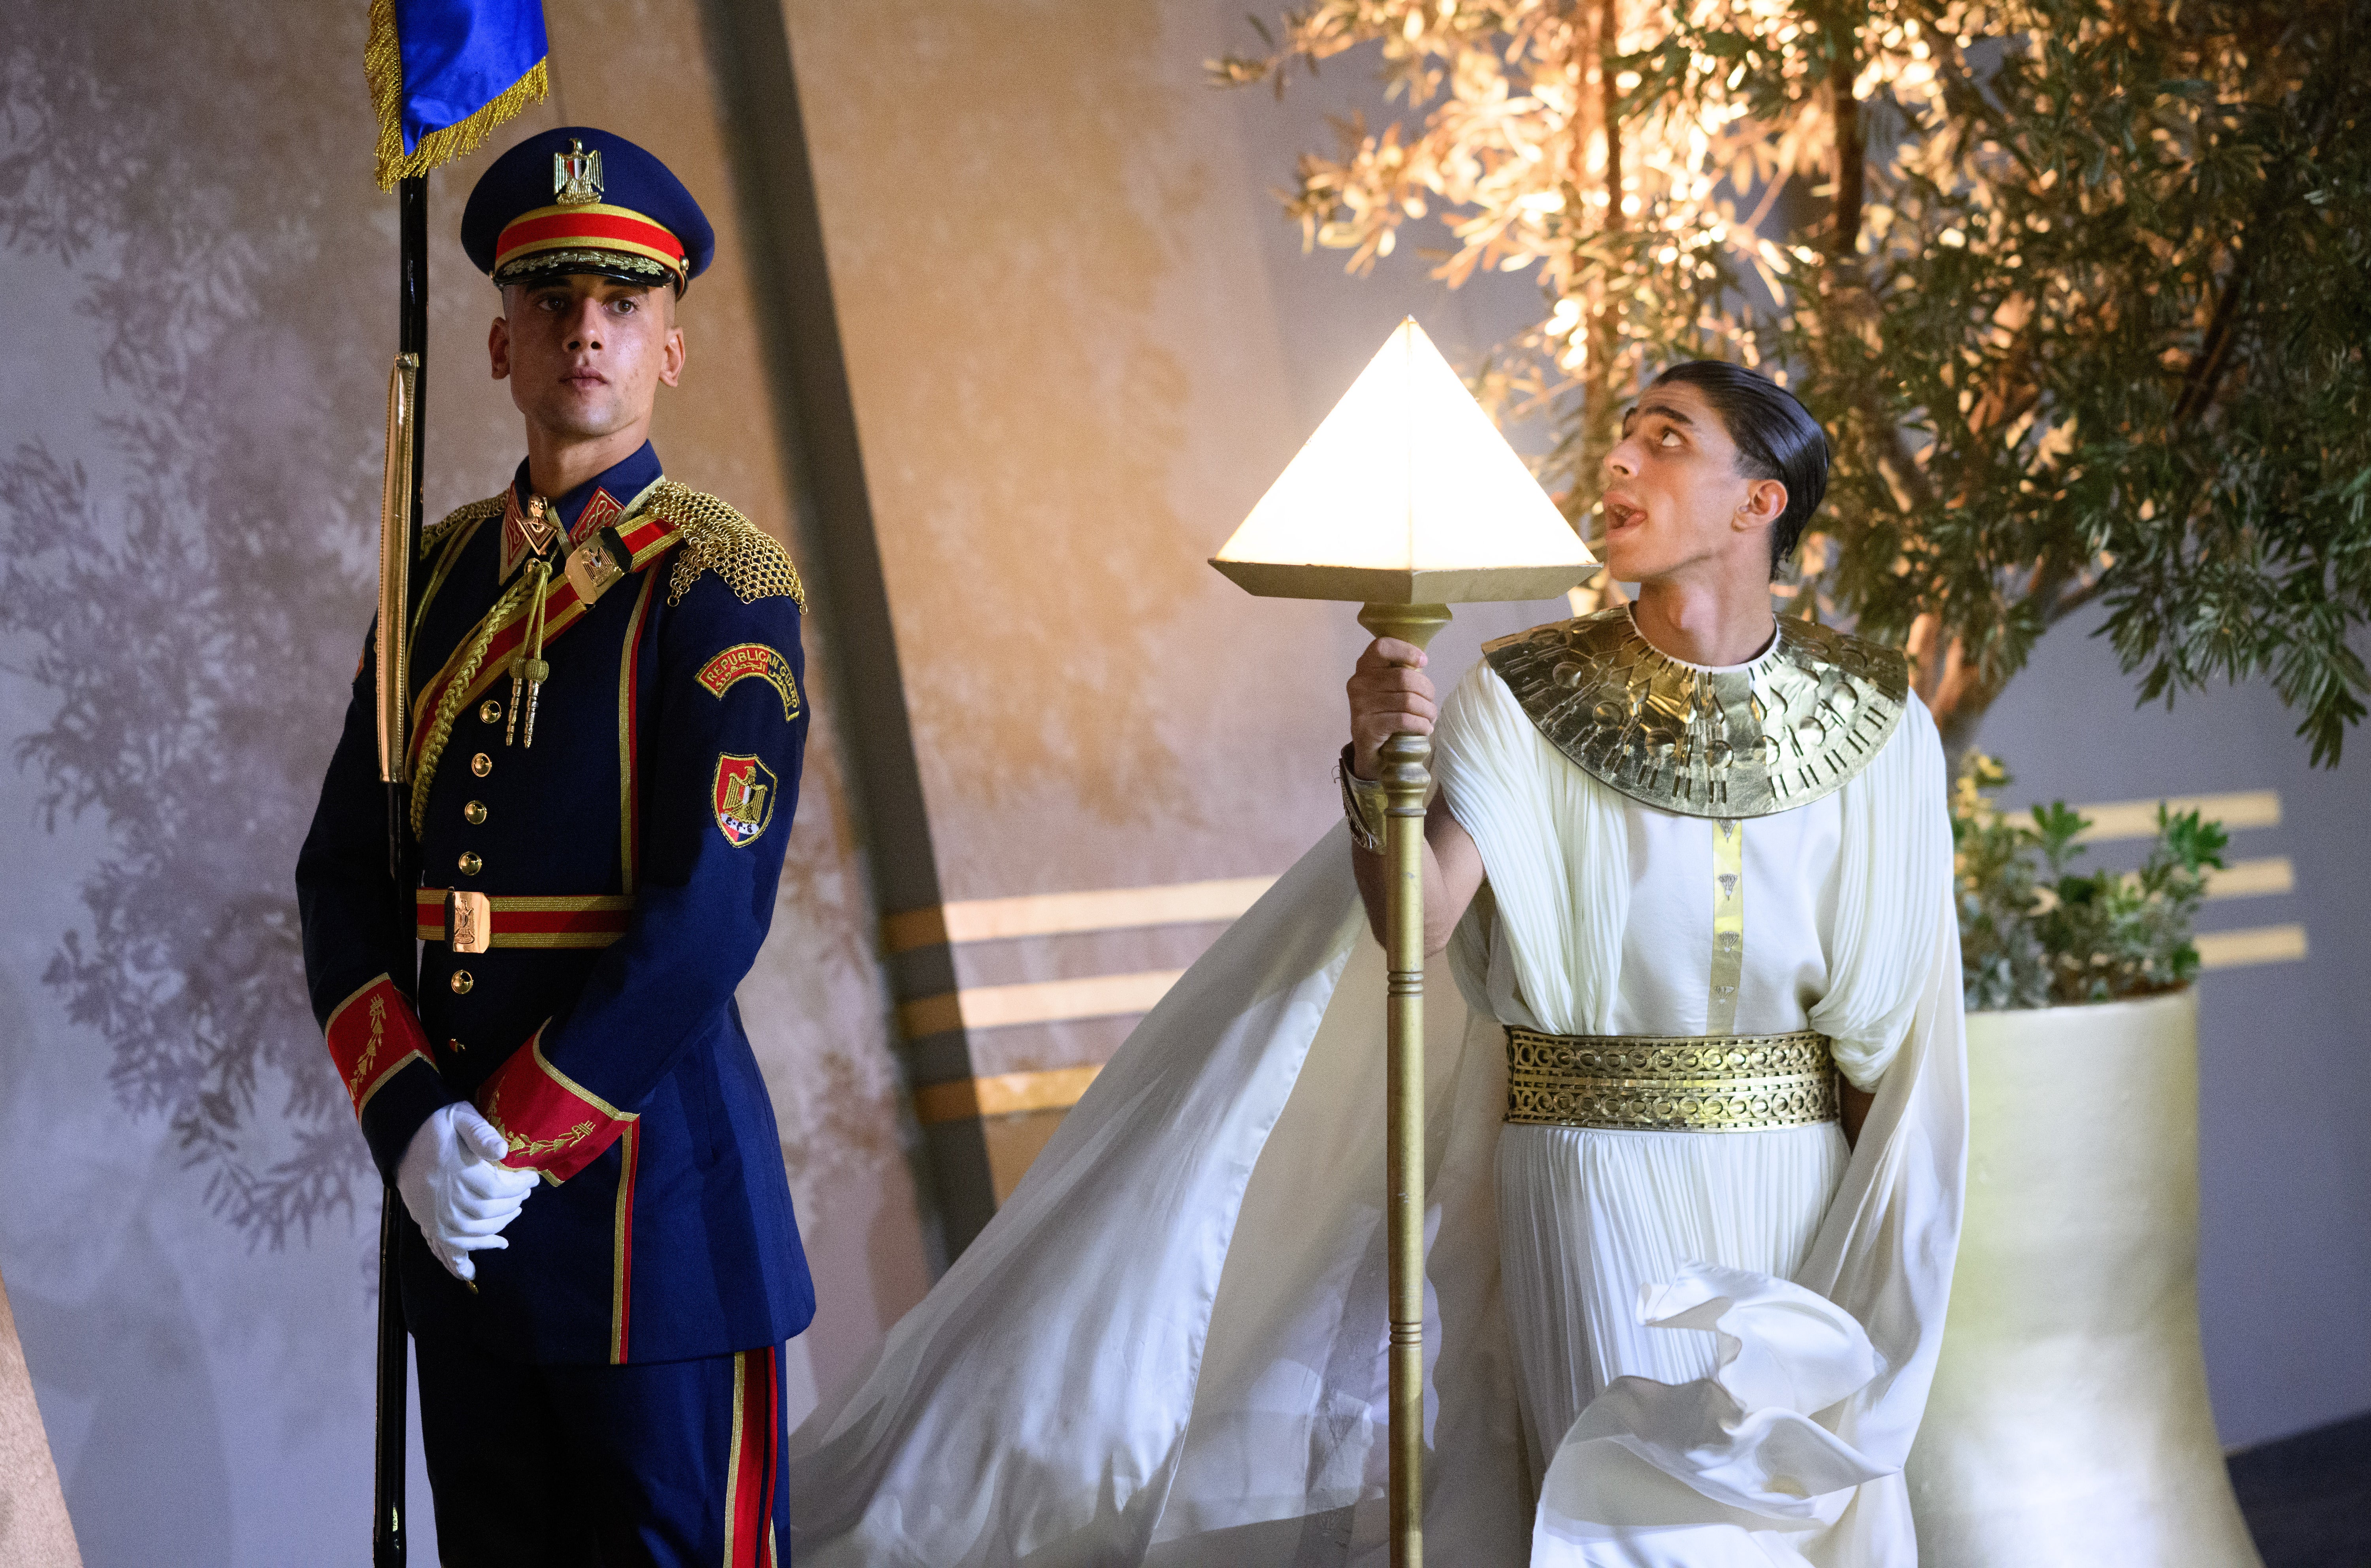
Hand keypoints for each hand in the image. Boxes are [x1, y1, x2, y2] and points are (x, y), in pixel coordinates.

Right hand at [396, 1103, 538, 1282]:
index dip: (520, 1186)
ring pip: (473, 1234)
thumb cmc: (437, 1124)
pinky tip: (472, 1271)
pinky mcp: (428, 1223)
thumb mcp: (461, 1118)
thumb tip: (503, 1150)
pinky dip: (458, 1262)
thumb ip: (482, 1134)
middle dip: (512, 1205)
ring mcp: (436, 1217)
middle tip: (523, 1196)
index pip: (499, 1189)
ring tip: (511, 1218)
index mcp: (458, 1175)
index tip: (533, 1179)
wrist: (404, 1136)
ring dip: (495, 1231)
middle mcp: (447, 1201)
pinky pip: (445, 1250)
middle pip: (490, 1213)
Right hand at [1346, 638, 1436, 779]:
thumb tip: (1422, 661)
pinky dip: (1421, 724)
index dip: (1406, 651)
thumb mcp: (1390, 686)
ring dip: (1427, 710)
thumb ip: (1401, 671)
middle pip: (1403, 677)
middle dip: (1426, 690)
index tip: (1423, 662)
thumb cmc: (1386, 711)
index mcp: (1364, 667)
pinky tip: (1426, 728)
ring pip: (1407, 701)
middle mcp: (1358, 683)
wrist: (1369, 747)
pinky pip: (1403, 720)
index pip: (1382, 647)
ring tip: (1431, 716)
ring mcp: (1359, 706)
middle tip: (1431, 701)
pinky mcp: (1366, 727)